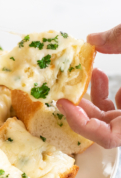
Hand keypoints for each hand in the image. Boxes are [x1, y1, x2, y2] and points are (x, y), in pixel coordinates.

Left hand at [57, 25, 120, 148]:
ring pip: (105, 117)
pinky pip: (114, 106)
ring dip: (88, 101)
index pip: (107, 138)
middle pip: (101, 128)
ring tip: (81, 80)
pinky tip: (98, 75)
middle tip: (64, 93)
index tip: (64, 105)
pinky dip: (102, 93)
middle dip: (79, 112)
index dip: (82, 125)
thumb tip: (93, 39)